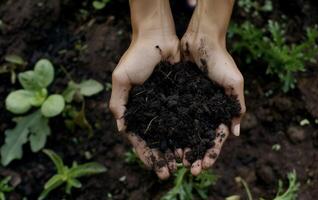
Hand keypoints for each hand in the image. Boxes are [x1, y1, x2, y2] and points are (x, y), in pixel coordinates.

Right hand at [110, 31, 179, 178]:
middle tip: (169, 172)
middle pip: (156, 139)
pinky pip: (184, 117)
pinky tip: (192, 143)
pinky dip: (186, 131)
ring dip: (175, 148)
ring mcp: (165, 105)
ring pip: (171, 132)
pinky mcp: (180, 97)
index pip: (139, 138)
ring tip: (183, 163)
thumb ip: (119, 103)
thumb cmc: (136, 56)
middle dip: (162, 156)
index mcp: (135, 109)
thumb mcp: (121, 78)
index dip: (145, 153)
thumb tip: (122, 129)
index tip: (153, 167)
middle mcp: (151, 110)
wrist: (158, 38)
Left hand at [180, 30, 245, 175]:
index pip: (216, 136)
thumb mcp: (234, 83)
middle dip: (195, 154)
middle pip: (200, 137)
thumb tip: (236, 133)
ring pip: (185, 130)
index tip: (204, 165)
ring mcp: (191, 103)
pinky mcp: (178, 95)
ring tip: (175, 160)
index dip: (211, 152)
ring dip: (182, 146)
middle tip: (188, 169)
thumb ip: (237, 106)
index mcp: (220, 109)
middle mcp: (205, 109)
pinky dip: (170, 129)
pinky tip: (164, 141)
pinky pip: (174, 115)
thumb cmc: (220, 60)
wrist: (200, 40)